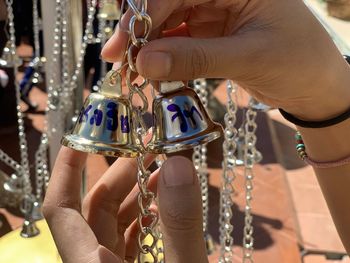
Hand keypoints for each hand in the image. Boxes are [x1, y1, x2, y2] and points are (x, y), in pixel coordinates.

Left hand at [43, 147, 207, 262]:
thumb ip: (179, 225)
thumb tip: (178, 164)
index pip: (61, 207)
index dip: (67, 167)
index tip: (84, 136)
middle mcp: (93, 261)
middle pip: (96, 207)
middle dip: (123, 171)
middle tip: (152, 146)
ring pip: (116, 220)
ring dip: (139, 191)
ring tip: (166, 168)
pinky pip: (131, 235)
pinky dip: (148, 215)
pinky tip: (167, 202)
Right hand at [102, 0, 349, 120]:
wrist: (315, 84)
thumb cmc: (297, 62)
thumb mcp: (249, 58)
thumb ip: (196, 58)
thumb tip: (143, 62)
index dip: (147, 13)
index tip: (125, 44)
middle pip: (168, 1)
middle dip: (141, 29)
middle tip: (119, 59)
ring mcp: (214, 11)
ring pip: (169, 21)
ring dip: (149, 45)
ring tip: (132, 70)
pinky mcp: (210, 33)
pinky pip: (178, 40)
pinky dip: (163, 56)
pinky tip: (151, 71)